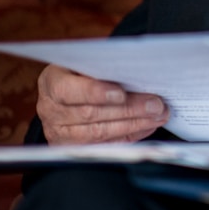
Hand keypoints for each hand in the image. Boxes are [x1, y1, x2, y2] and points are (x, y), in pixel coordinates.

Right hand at [36, 64, 168, 143]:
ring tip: (158, 115)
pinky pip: (105, 145)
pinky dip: (130, 136)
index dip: (94, 93)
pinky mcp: (74, 148)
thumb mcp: (87, 61)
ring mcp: (60, 132)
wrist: (69, 91)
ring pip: (99, 133)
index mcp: (52, 82)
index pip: (67, 90)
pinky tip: (148, 126)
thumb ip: (106, 65)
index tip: (120, 93)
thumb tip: (138, 69)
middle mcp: (50, 110)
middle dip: (128, 109)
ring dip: (133, 124)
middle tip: (155, 104)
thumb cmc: (83, 72)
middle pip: (90, 114)